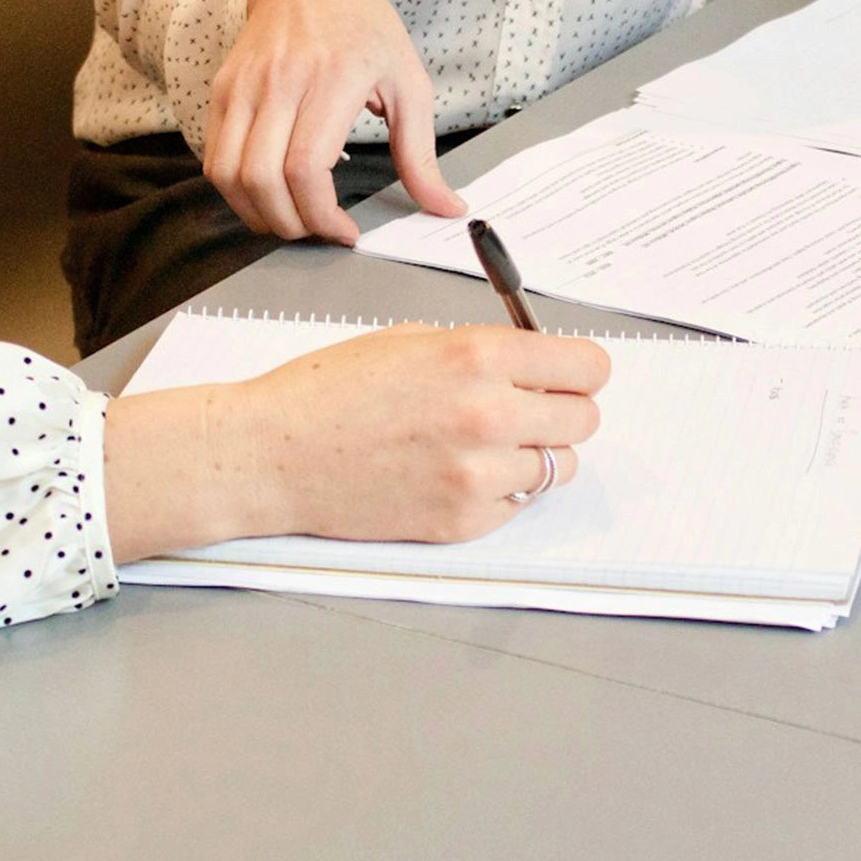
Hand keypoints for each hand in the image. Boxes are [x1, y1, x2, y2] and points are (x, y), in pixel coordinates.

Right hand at [100, 324, 609, 559]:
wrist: (272, 454)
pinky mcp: (463, 521)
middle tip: (527, 408)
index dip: (579, 369)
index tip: (568, 374)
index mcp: (477, 356)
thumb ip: (481, 350)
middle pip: (584, 419)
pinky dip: (500, 491)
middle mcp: (489, 415)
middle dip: (560, 410)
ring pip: (558, 467)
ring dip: (534, 454)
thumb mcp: (410, 339)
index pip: (588, 367)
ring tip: (485, 444)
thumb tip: (535, 363)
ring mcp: (478, 475)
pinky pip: (518, 505)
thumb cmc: (328, 391)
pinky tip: (456, 473)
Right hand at [204, 0, 465, 242]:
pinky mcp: (222, 89)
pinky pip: (214, 157)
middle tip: (318, 231)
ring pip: (228, 174)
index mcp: (333, 78)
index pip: (306, 167)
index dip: (321, 215)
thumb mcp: (409, 83)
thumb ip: (421, 154)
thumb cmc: (365, 29)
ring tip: (291, 219)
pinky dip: (236, 190)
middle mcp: (280, 81)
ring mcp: (244, 85)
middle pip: (262, 179)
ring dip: (256, 214)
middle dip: (290, 224)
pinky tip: (267, 194)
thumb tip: (446, 207)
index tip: (344, 231)